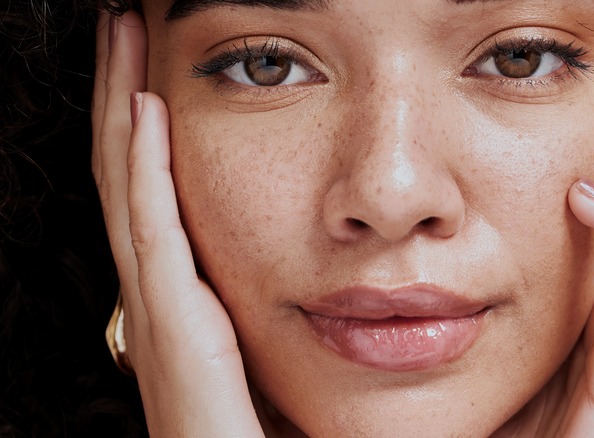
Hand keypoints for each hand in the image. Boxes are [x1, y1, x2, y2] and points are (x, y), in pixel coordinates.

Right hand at [92, 11, 263, 436]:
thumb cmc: (257, 429)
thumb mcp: (262, 349)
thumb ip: (265, 302)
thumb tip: (307, 258)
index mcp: (180, 295)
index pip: (153, 190)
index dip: (141, 124)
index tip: (149, 64)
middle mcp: (157, 295)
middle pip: (128, 174)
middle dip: (119, 94)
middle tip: (119, 28)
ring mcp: (157, 311)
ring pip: (129, 188)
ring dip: (122, 109)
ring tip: (119, 42)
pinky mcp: (174, 330)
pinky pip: (153, 234)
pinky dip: (144, 169)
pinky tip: (144, 113)